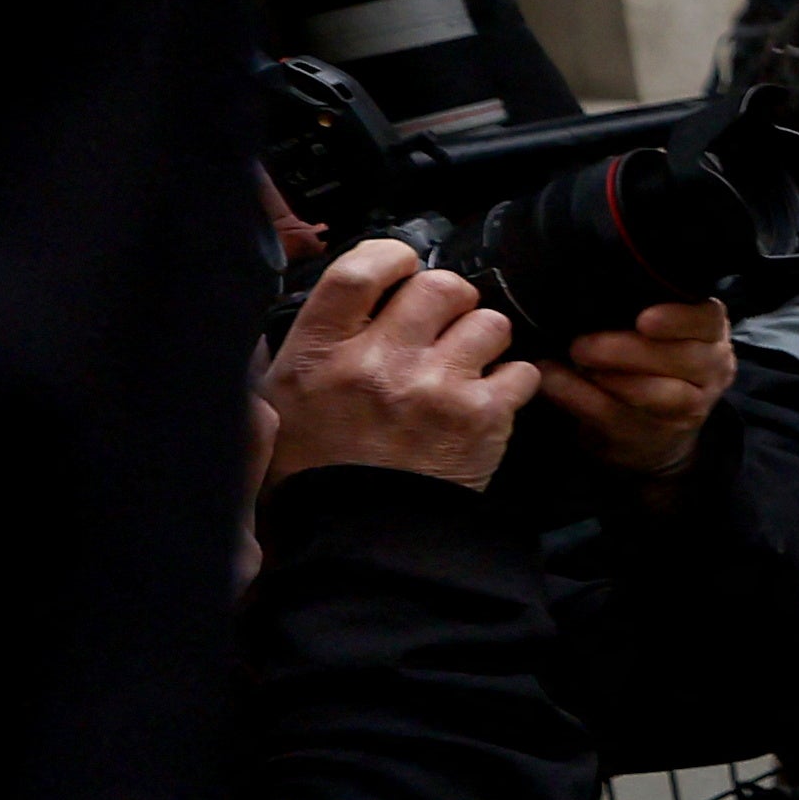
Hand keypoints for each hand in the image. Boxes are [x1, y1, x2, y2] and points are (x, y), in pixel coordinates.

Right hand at [261, 241, 534, 486]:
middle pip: (439, 285)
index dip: (392, 258)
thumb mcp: (277, 402)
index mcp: (318, 353)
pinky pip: (521, 371)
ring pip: (489, 322)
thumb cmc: (315, 473)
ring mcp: (433, 388)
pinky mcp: (481, 419)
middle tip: (443, 326)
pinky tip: (486, 402)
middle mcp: (377, 363)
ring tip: (465, 366)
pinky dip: (512, 384)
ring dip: (483, 340)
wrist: (357, 541)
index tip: (403, 270)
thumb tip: (337, 299)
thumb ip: (304, 345)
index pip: (359, 269)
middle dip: (450, 300)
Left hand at [538, 298, 735, 478]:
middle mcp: (712, 370)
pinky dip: (579, 396)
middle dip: (628, 351)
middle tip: (581, 344)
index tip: (643, 319)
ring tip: (572, 359)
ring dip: (608, 376)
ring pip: (655, 392)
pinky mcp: (652, 435)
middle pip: (681, 358)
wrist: (652, 430)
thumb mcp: (657, 331)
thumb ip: (640, 309)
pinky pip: (615, 414)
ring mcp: (689, 408)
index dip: (678, 320)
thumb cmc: (648, 361)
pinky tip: (552, 380)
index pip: (708, 320)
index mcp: (711, 334)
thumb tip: (589, 284)